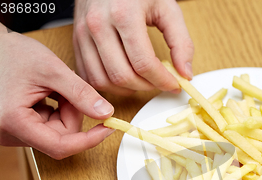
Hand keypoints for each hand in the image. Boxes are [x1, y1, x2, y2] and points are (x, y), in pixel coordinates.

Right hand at [0, 28, 114, 158]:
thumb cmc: (13, 54)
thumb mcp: (52, 70)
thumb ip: (81, 93)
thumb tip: (105, 113)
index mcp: (13, 122)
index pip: (60, 147)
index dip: (88, 140)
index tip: (108, 128)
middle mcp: (9, 134)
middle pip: (61, 139)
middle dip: (72, 114)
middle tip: (65, 89)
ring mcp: (12, 133)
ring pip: (58, 133)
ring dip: (65, 111)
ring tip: (51, 88)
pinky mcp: (18, 129)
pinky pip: (50, 127)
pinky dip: (57, 111)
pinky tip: (46, 94)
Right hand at [73, 0, 193, 94]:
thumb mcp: (167, 8)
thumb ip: (181, 42)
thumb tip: (185, 73)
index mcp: (124, 14)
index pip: (144, 63)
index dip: (162, 80)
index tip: (174, 84)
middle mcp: (99, 25)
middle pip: (123, 76)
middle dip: (146, 87)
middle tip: (160, 83)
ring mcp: (83, 34)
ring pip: (103, 81)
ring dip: (127, 89)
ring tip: (143, 81)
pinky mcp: (76, 41)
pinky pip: (89, 76)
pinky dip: (107, 85)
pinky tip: (124, 79)